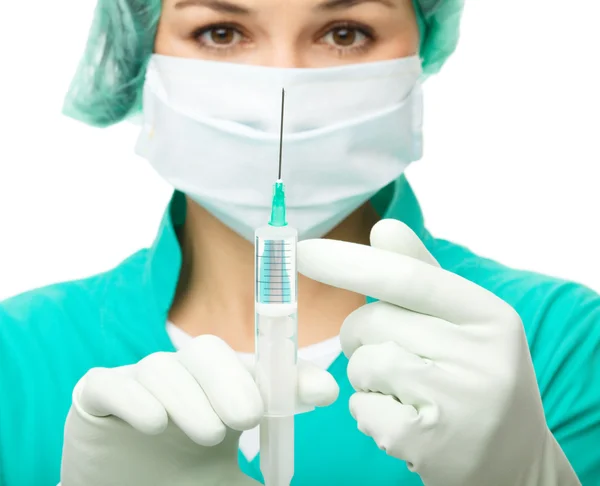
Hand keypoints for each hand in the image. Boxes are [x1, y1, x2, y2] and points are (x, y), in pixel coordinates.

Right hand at [60, 335, 337, 485]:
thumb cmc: (179, 485)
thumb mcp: (228, 483)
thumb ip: (263, 478)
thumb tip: (294, 474)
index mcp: (216, 391)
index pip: (256, 368)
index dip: (290, 375)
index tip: (324, 394)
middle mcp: (180, 378)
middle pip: (207, 352)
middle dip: (231, 380)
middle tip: (249, 417)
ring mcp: (136, 384)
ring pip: (161, 368)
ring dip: (190, 396)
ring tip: (210, 433)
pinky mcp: (95, 398)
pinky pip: (110, 383)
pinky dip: (133, 398)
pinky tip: (154, 424)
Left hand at [297, 219, 579, 485]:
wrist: (513, 460)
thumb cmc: (475, 378)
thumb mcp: (465, 323)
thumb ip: (423, 275)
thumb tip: (383, 228)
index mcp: (490, 315)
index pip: (408, 277)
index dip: (350, 262)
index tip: (304, 250)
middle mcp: (481, 356)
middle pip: (372, 321)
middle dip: (358, 335)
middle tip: (385, 353)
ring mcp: (457, 403)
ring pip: (362, 363)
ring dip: (364, 375)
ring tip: (402, 390)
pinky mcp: (427, 444)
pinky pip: (360, 407)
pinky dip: (367, 411)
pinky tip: (403, 421)